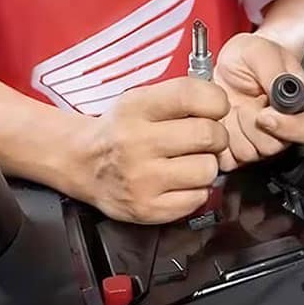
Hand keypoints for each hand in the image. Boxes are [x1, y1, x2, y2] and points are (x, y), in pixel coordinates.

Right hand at [61, 78, 229, 223]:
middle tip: (206, 138)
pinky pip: (198, 198)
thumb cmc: (121, 128)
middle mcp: (136, 143)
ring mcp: (141, 179)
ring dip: (207, 164)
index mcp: (136, 108)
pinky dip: (196, 189)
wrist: (83, 163)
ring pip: (207, 169)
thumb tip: (221, 100)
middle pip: (208, 135)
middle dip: (217, 135)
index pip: (190, 95)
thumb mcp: (140, 99)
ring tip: (191, 160)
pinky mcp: (147, 209)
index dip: (216, 100)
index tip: (217, 107)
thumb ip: (180, 96)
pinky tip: (180, 181)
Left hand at [214, 33, 303, 171]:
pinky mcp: (238, 150)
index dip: (291, 127)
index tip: (266, 115)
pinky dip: (222, 140)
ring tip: (236, 106)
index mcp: (300, 102)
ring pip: (254, 153)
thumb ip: (275, 72)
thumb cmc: (246, 56)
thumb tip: (283, 94)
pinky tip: (226, 119)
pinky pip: (231, 159)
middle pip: (279, 146)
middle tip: (245, 102)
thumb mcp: (260, 52)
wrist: (220, 65)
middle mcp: (285, 126)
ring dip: (237, 128)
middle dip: (255, 125)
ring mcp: (261, 140)